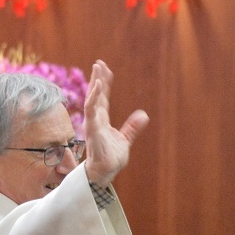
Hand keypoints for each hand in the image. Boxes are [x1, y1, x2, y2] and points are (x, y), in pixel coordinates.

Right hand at [82, 60, 149, 188]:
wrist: (105, 172)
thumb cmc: (111, 158)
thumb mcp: (125, 139)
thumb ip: (132, 127)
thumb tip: (143, 115)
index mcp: (102, 120)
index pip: (103, 98)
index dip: (104, 84)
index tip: (105, 70)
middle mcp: (96, 119)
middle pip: (96, 94)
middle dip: (97, 78)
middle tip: (99, 62)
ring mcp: (93, 123)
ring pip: (92, 98)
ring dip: (94, 83)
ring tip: (97, 68)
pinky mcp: (92, 128)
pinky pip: (91, 109)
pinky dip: (94, 97)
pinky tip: (98, 85)